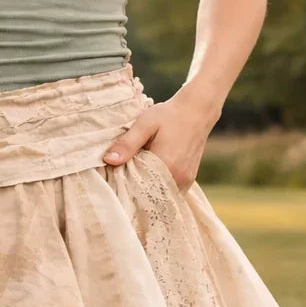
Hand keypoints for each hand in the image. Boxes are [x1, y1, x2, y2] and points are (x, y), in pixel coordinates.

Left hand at [102, 87, 222, 191]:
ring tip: (135, 175)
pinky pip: (168, 191)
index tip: (114, 177)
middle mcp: (178, 178)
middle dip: (134, 189)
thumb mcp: (144, 124)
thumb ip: (127, 144)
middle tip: (122, 175)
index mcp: (166, 166)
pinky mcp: (188, 181)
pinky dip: (157, 187)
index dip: (124, 185)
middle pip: (149, 195)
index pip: (138, 188)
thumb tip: (108, 160)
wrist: (197, 111)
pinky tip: (149, 175)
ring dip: (146, 189)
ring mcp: (185, 182)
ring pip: (159, 195)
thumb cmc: (169, 115)